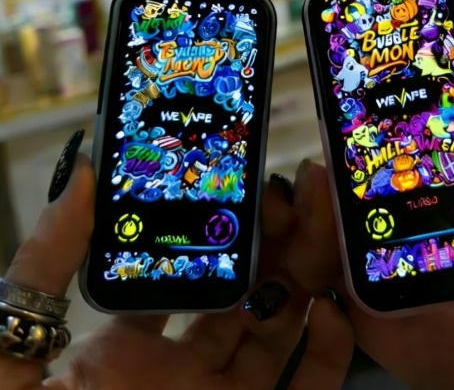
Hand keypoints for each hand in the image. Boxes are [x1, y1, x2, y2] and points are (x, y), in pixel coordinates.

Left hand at [0, 151, 352, 389]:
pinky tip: (330, 308)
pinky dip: (330, 353)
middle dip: (272, 243)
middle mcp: (177, 373)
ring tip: (321, 229)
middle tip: (294, 196)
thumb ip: (45, 261)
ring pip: (278, 333)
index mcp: (123, 348)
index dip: (216, 229)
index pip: (184, 274)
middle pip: (240, 295)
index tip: (240, 187)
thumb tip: (87, 174)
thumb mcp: (11, 348)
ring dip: (306, 280)